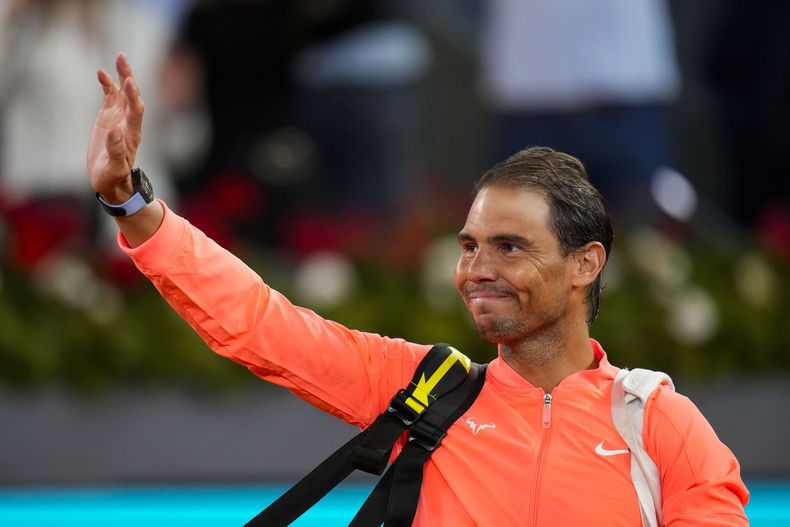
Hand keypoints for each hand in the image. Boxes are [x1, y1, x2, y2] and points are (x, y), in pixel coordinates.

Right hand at [87, 52, 144, 202]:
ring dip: (121, 76)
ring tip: (119, 57)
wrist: (110, 181)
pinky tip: (101, 72)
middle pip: (132, 96)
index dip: (133, 95)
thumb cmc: (113, 177)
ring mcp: (118, 118)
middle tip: (123, 59)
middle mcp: (128, 123)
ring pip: (122, 93)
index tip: (129, 81)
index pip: (136, 110)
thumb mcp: (114, 167)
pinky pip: (109, 97)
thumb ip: (116, 150)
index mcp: (132, 134)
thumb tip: (115, 130)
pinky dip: (107, 85)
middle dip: (129, 77)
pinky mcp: (108, 117)